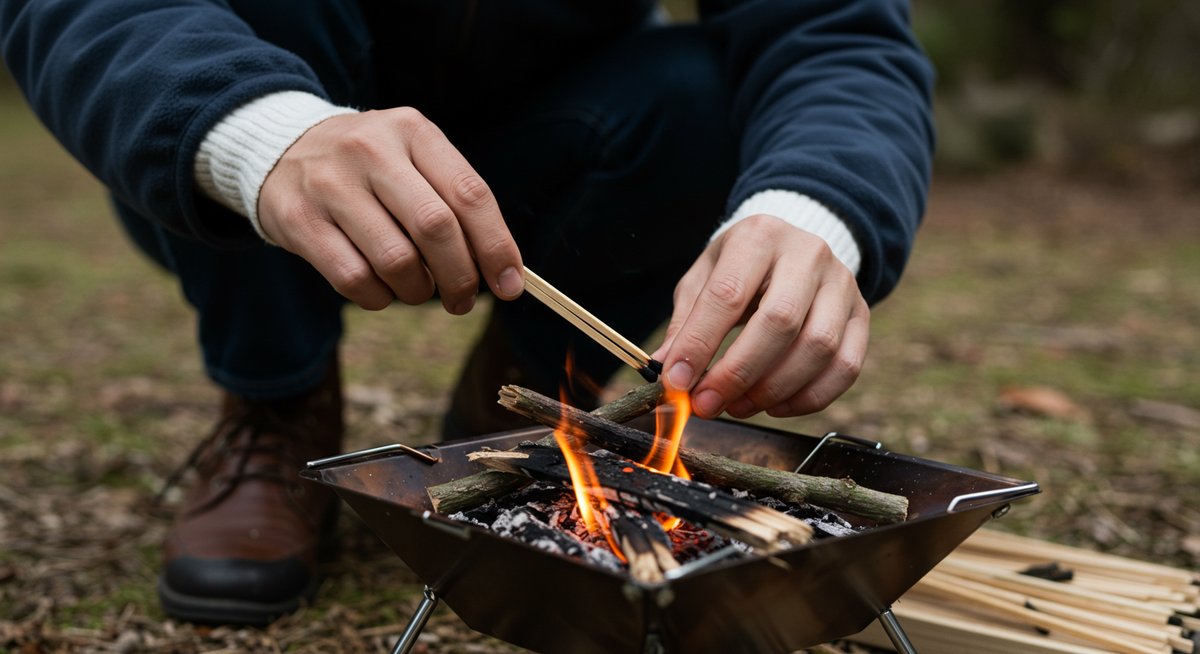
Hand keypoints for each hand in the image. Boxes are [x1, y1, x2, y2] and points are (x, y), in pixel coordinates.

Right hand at [258, 108, 523, 311]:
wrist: (280, 149)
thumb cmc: (370, 168)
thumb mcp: (413, 161)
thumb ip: (456, 205)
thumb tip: (506, 272)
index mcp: (412, 131)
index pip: (469, 194)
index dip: (496, 246)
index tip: (510, 284)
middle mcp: (371, 150)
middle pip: (436, 228)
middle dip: (461, 277)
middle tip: (463, 300)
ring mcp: (330, 183)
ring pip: (396, 260)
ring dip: (418, 291)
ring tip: (418, 291)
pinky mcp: (299, 219)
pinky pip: (353, 278)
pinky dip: (378, 298)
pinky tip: (382, 290)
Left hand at [653, 214, 868, 417]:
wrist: (792, 248)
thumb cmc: (740, 268)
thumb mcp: (704, 279)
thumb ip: (686, 323)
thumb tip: (668, 372)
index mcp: (759, 236)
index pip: (728, 294)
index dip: (700, 343)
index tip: (677, 381)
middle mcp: (808, 254)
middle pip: (779, 322)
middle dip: (738, 373)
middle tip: (708, 404)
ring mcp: (842, 284)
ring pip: (818, 348)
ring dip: (772, 390)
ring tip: (737, 406)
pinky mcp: (862, 315)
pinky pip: (846, 367)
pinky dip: (808, 398)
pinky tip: (775, 405)